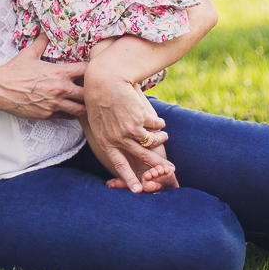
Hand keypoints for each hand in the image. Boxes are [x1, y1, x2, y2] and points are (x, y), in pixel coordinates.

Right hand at [0, 35, 86, 119]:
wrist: (1, 89)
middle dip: (91, 91)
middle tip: (90, 90)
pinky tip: (68, 109)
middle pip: (88, 93)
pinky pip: (66, 117)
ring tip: (83, 102)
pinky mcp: (48, 115)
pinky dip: (70, 114)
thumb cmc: (14, 71)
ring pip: (80, 109)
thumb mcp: (29, 53)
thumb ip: (41, 42)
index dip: (91, 71)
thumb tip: (44, 32)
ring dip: (83, 105)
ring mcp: (55, 104)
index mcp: (59, 72)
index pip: (86, 71)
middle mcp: (61, 89)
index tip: (90, 71)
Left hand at [84, 66, 170, 192]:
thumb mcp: (98, 119)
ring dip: (160, 139)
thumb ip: (109, 133)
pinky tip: (159, 120)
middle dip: (158, 165)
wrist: (105, 78)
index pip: (119, 165)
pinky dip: (159, 124)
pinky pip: (156, 126)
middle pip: (142, 157)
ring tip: (164, 136)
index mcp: (105, 141)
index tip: (138, 191)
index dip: (129, 179)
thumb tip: (120, 144)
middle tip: (170, 170)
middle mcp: (118, 139)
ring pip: (152, 141)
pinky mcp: (140, 119)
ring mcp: (130, 130)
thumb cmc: (99, 96)